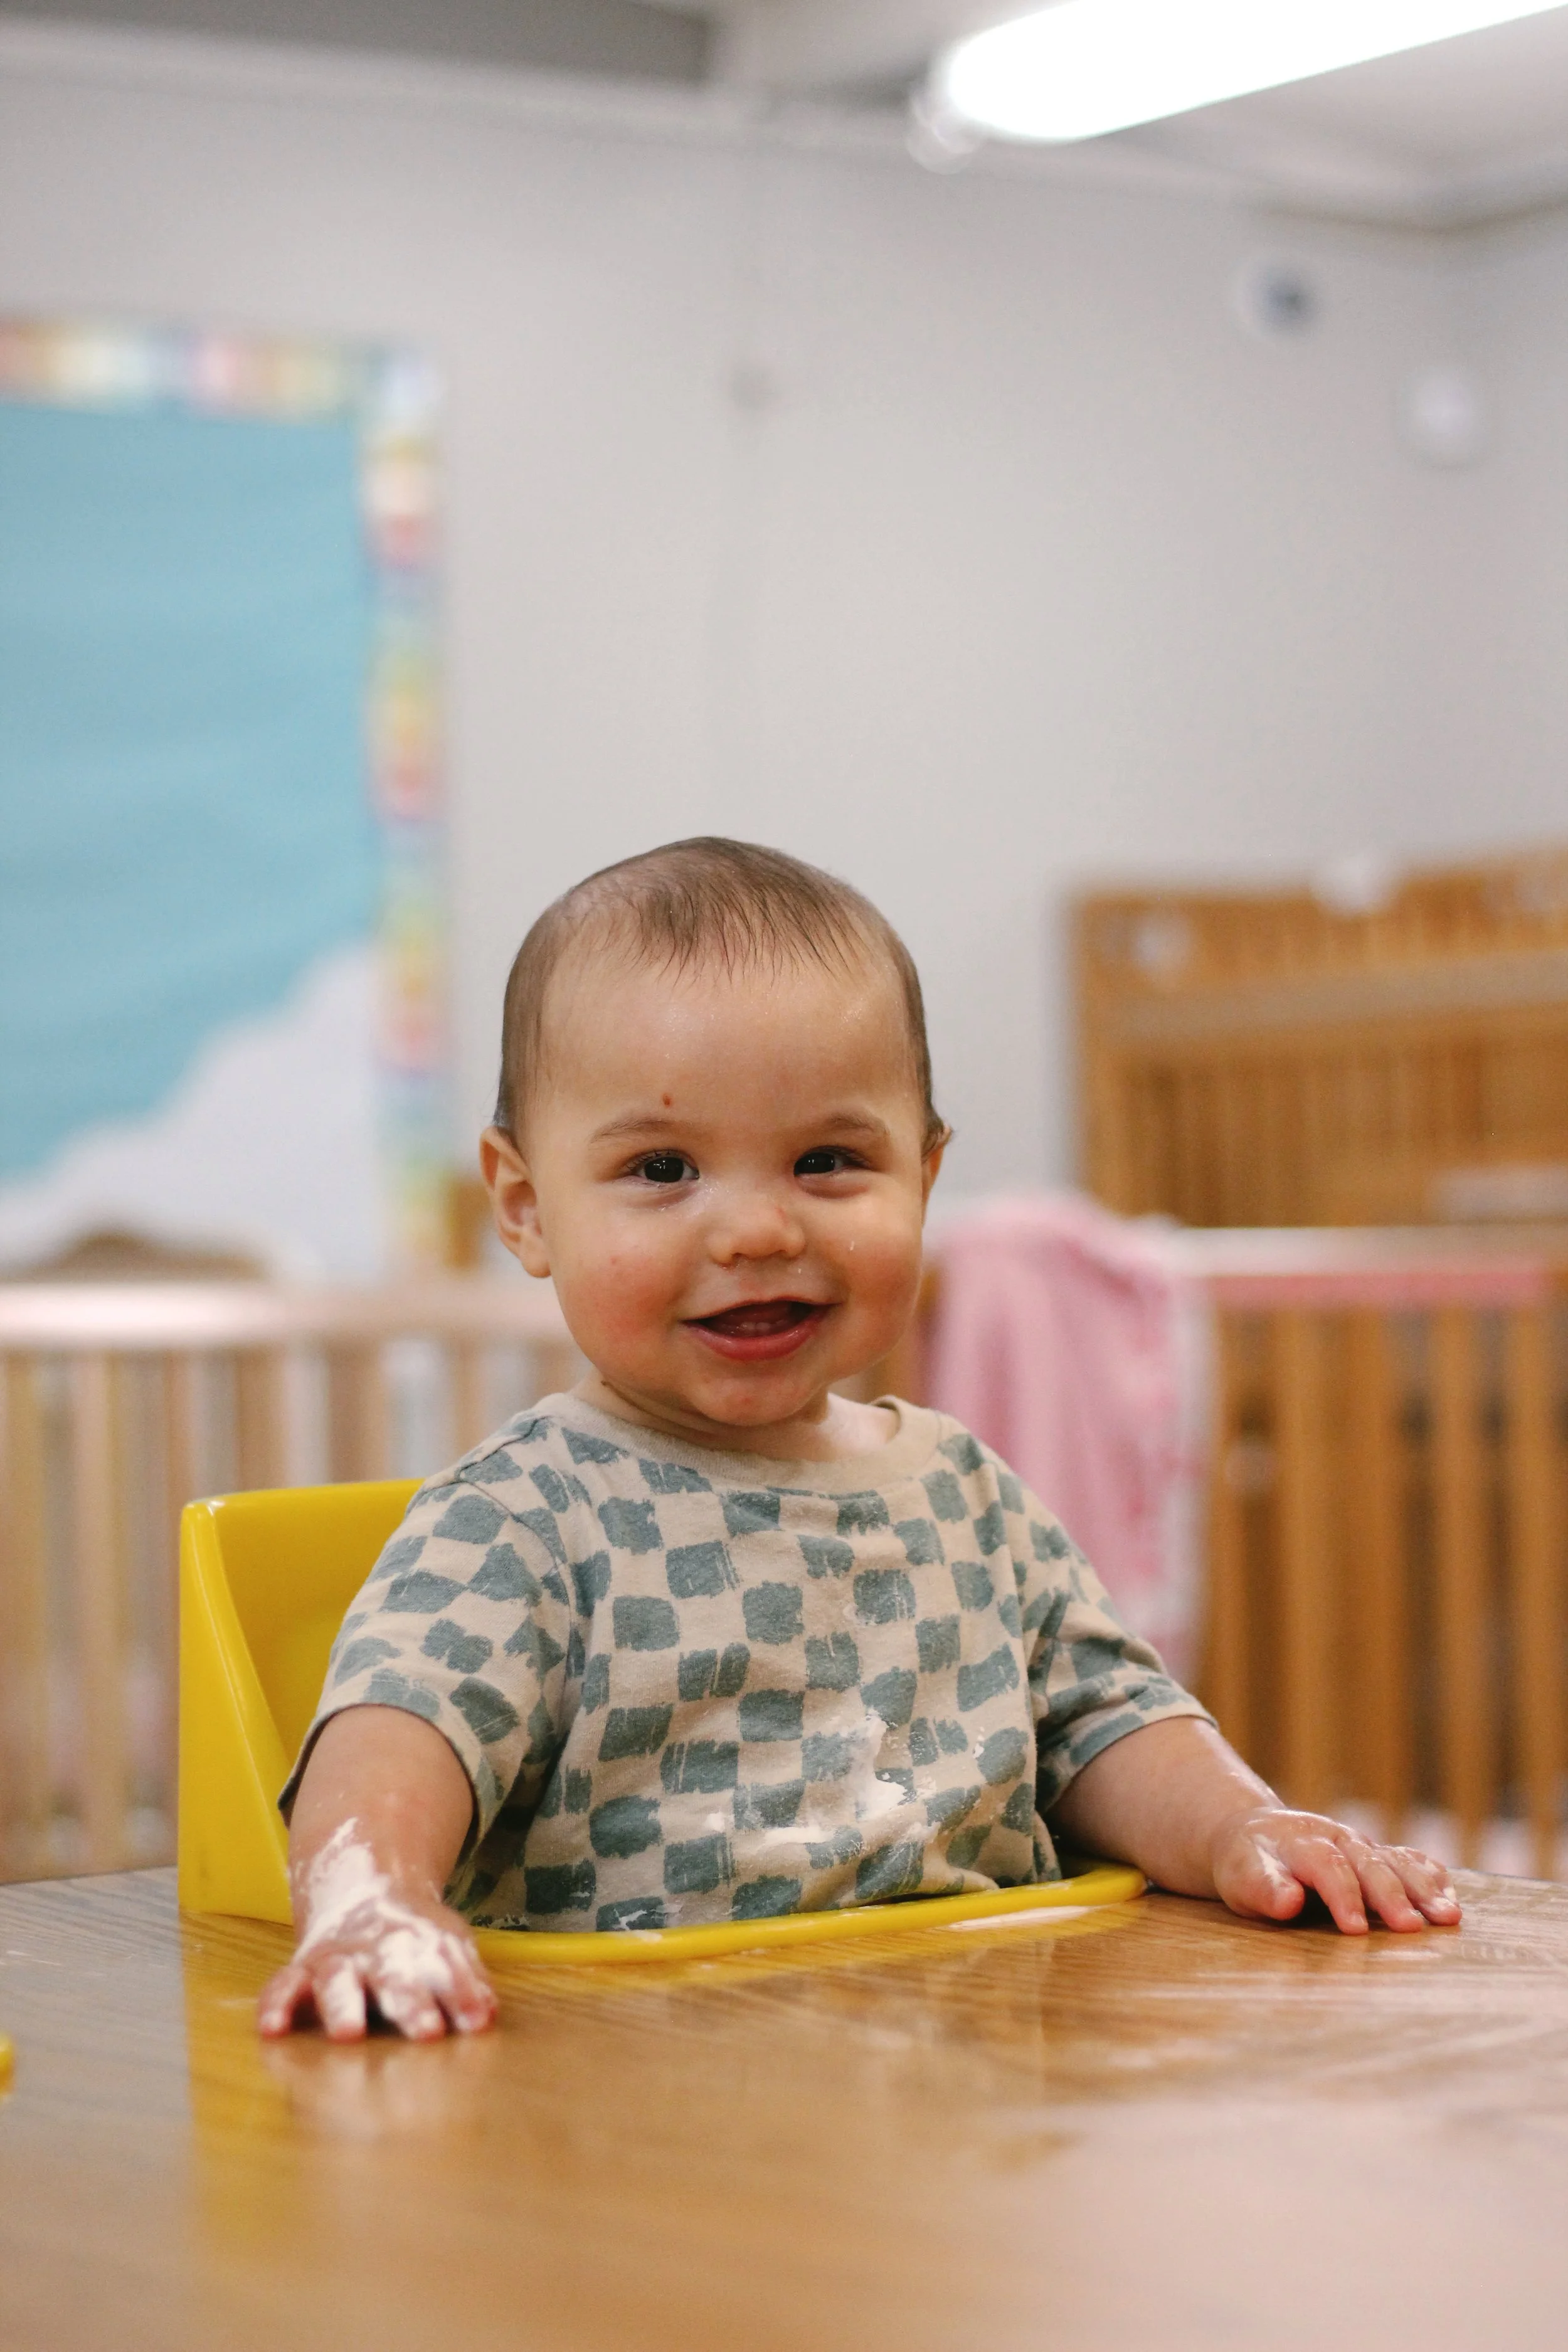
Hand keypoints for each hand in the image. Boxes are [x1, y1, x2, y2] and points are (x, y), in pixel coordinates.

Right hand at [258, 1832, 497, 2040]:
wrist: (364, 1898)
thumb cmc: (413, 1939)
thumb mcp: (447, 1947)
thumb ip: (467, 1981)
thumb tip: (486, 2017)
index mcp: (420, 1947)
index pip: (445, 1969)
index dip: (462, 1993)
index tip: (477, 2022)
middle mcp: (378, 1953)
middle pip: (395, 1977)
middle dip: (411, 2004)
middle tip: (427, 2032)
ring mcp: (338, 1961)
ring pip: (339, 1981)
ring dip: (345, 2006)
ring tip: (349, 2033)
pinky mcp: (302, 1972)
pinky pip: (283, 1987)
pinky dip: (275, 2005)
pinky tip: (272, 2030)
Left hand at [1210, 1807, 1461, 1934]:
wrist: (1253, 1834)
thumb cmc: (1246, 1864)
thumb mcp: (1240, 1876)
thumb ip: (1263, 1886)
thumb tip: (1288, 1901)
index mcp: (1299, 1841)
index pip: (1326, 1865)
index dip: (1343, 1896)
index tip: (1355, 1929)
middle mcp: (1336, 1838)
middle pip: (1367, 1864)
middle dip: (1390, 1896)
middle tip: (1411, 1928)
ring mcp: (1358, 1845)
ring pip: (1394, 1862)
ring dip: (1422, 1888)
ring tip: (1448, 1917)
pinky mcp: (1374, 1854)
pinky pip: (1407, 1860)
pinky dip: (1429, 1875)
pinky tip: (1449, 1896)